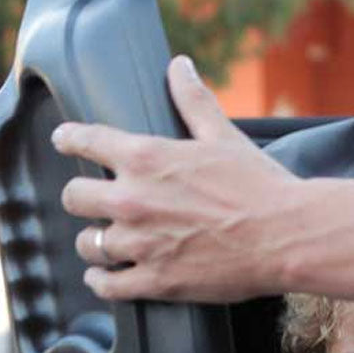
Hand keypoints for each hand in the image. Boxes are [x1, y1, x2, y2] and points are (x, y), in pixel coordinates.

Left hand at [52, 55, 301, 302]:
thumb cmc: (261, 187)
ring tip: (105, 246)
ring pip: (88, 243)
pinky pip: (108, 285)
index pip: (83, 140)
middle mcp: (132, 199)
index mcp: (145, 157)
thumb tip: (180, 66)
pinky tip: (105, 278)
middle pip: (74, 197)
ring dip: (95, 243)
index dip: (70, 141)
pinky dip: (103, 282)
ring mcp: (142, 245)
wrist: (287, 237)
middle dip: (83, 199)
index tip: (66, 143)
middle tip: (96, 205)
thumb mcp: (224, 137)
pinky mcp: (158, 282)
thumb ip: (193, 101)